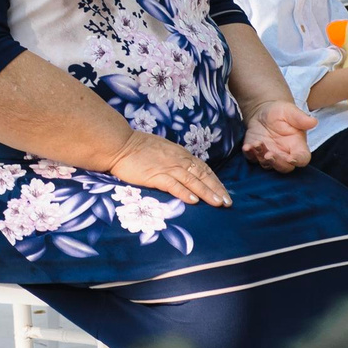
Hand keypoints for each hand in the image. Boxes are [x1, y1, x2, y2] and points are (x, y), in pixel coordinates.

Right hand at [108, 130, 230, 207]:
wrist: (119, 143)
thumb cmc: (136, 147)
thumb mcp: (161, 149)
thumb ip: (173, 158)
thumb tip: (182, 168)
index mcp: (179, 154)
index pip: (203, 168)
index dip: (215, 180)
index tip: (224, 191)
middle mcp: (177, 160)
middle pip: (202, 175)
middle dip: (217, 189)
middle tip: (228, 202)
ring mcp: (167, 167)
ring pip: (193, 181)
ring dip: (207, 193)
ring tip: (219, 203)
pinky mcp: (155, 175)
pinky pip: (174, 185)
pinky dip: (185, 193)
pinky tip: (194, 201)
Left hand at [242, 99, 315, 171]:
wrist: (264, 112)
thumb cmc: (281, 112)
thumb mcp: (290, 111)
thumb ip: (301, 118)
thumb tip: (313, 121)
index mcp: (297, 145)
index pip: (302, 158)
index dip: (298, 160)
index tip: (292, 158)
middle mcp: (284, 154)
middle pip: (284, 167)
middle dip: (277, 163)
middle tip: (269, 154)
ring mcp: (270, 155)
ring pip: (267, 164)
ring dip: (261, 157)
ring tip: (257, 144)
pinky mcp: (256, 153)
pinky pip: (252, 159)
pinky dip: (249, 155)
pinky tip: (247, 147)